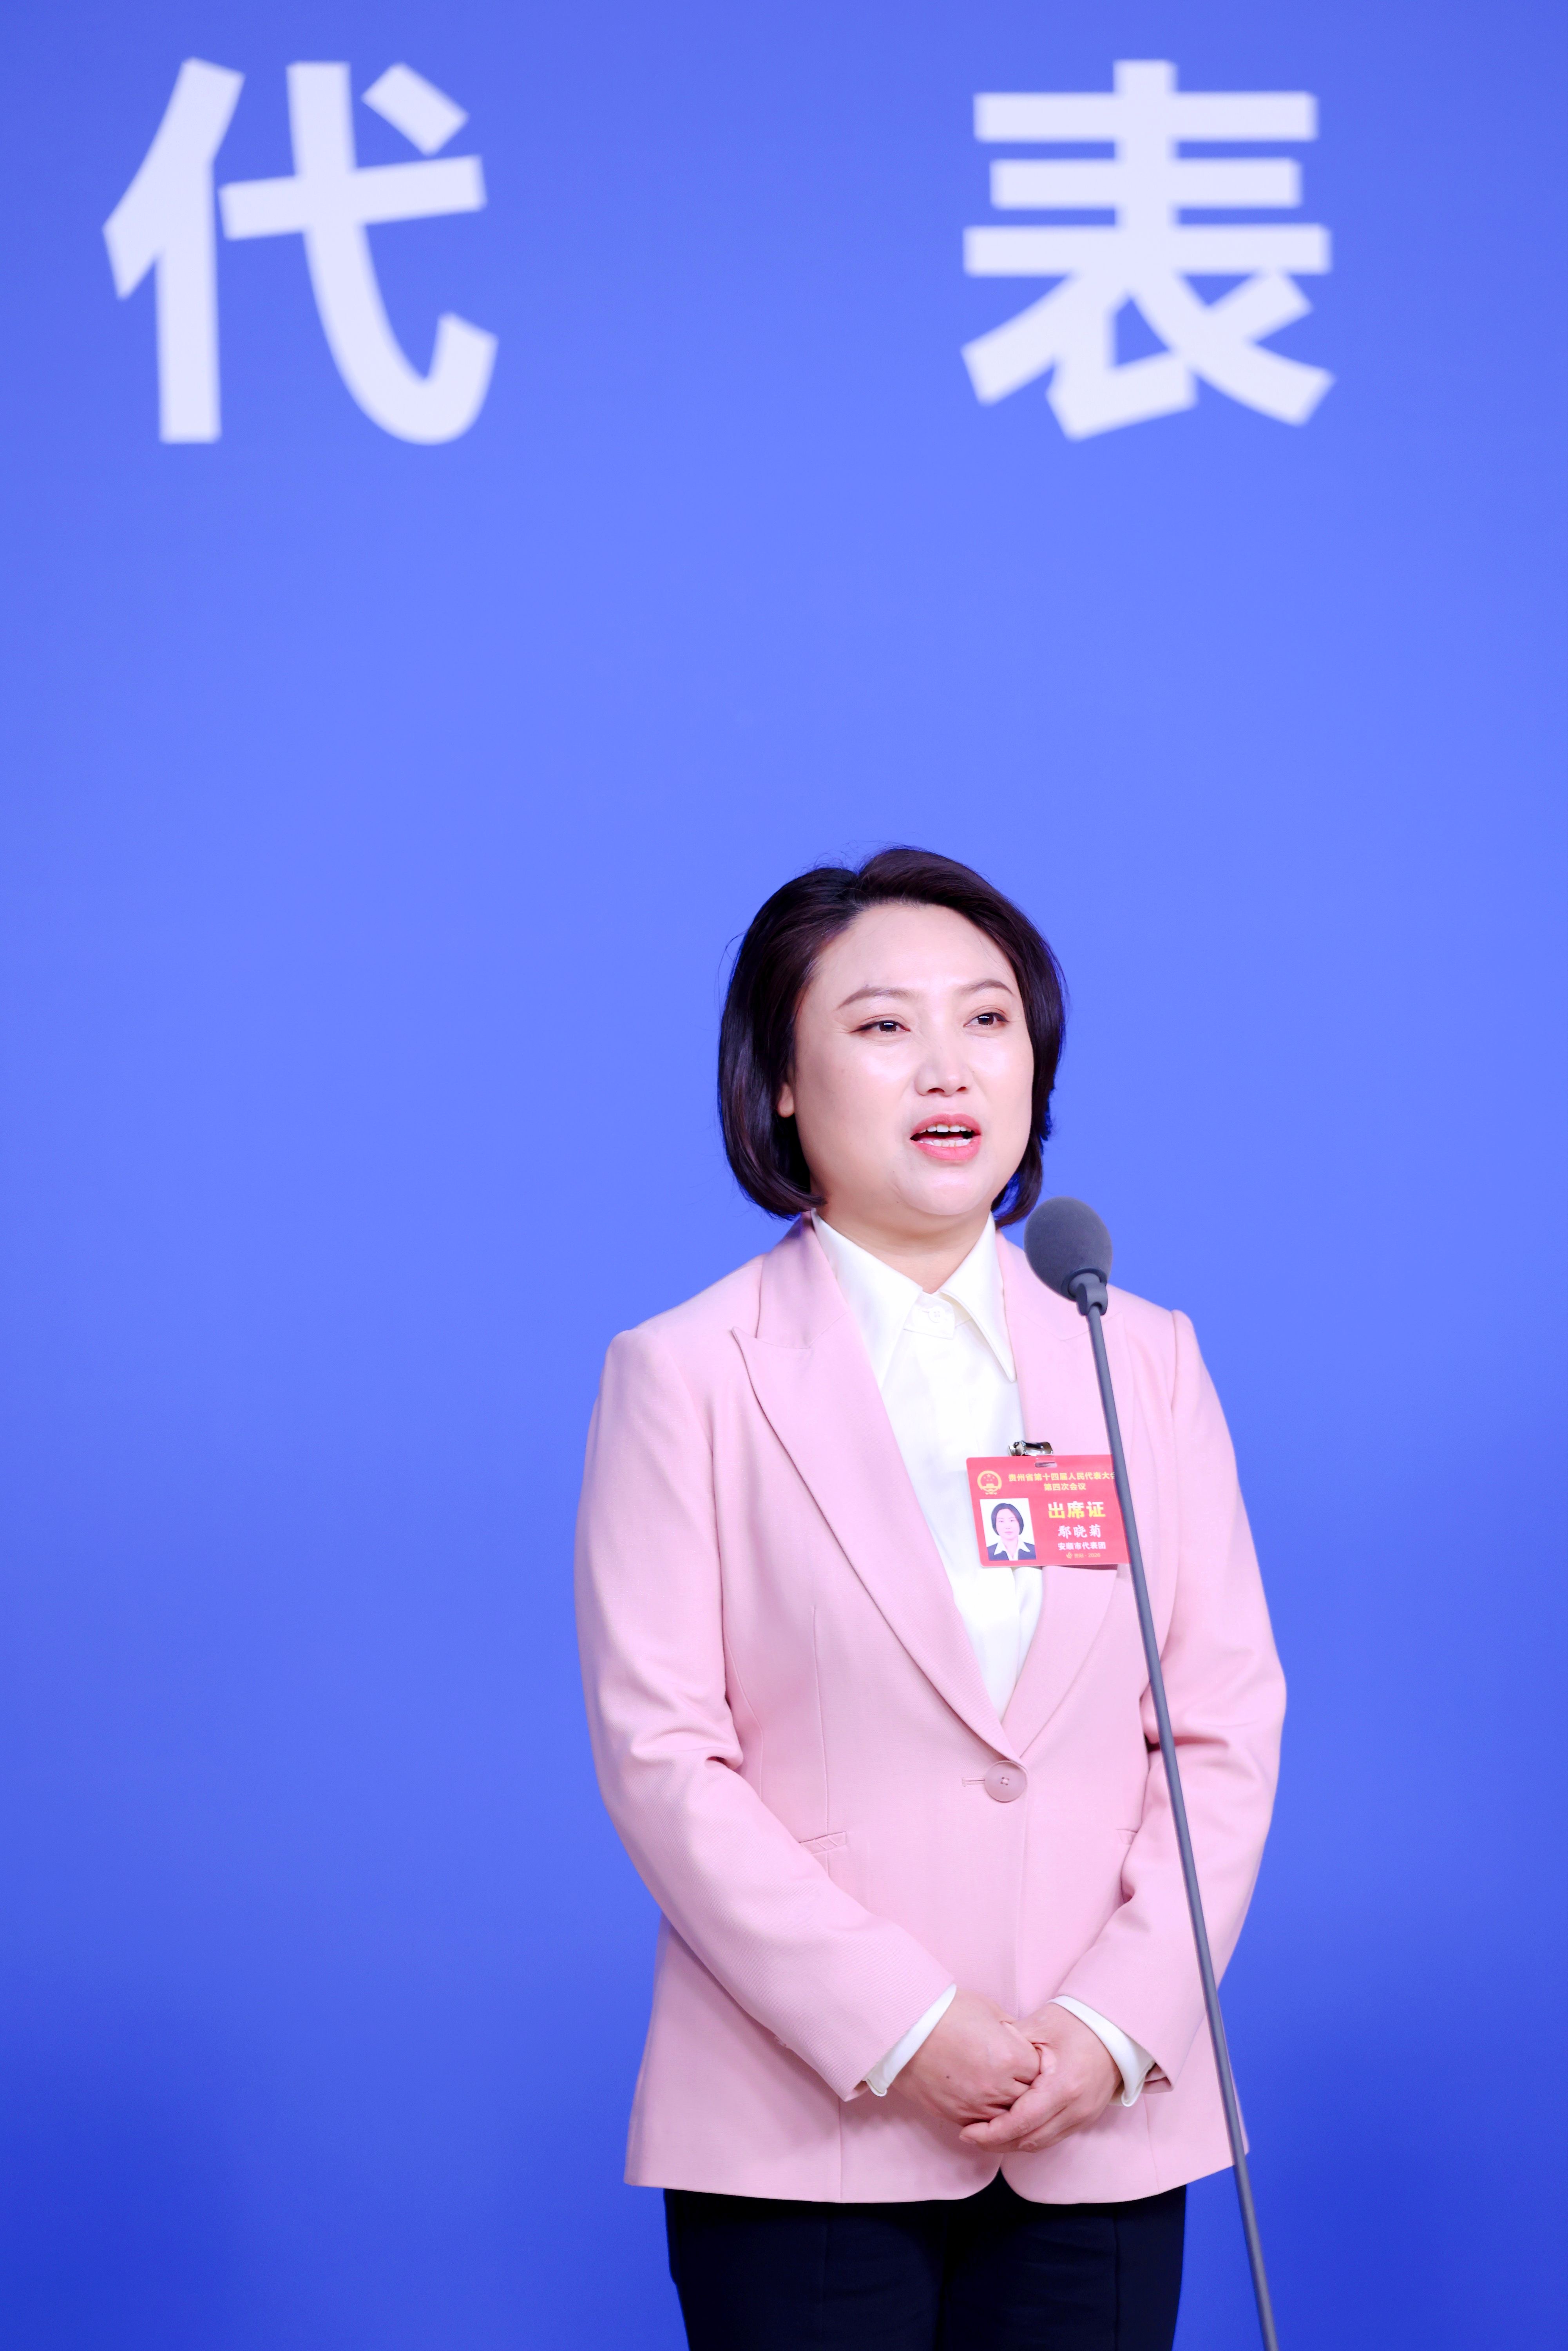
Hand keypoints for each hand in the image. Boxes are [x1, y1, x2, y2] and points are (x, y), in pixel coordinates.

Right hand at [889, 1989, 1040, 2127]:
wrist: (905, 2028)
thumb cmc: (946, 2012)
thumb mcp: (988, 2010)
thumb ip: (1012, 2031)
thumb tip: (1022, 2043)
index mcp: (1009, 2057)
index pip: (1038, 2070)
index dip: (1032, 2061)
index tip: (1024, 2054)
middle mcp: (997, 2086)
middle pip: (1027, 2097)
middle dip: (1024, 2085)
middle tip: (1015, 2072)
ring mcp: (977, 2104)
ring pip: (1008, 2117)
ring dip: (1007, 2104)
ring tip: (999, 2087)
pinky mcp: (957, 2115)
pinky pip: (984, 2124)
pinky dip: (987, 2115)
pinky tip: (983, 2098)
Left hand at [958, 2003, 1119, 2153]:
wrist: (1115, 2029)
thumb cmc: (1076, 2022)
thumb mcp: (1038, 2026)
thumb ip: (1009, 2045)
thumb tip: (979, 2061)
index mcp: (1063, 2086)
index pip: (1022, 2122)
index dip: (992, 2132)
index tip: (967, 2131)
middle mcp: (1076, 2108)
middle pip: (1030, 2140)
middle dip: (997, 2143)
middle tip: (969, 2136)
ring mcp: (1083, 2117)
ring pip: (1041, 2143)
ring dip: (1012, 2143)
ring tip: (984, 2135)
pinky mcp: (1085, 2118)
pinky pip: (1052, 2137)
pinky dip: (1029, 2137)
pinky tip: (1011, 2129)